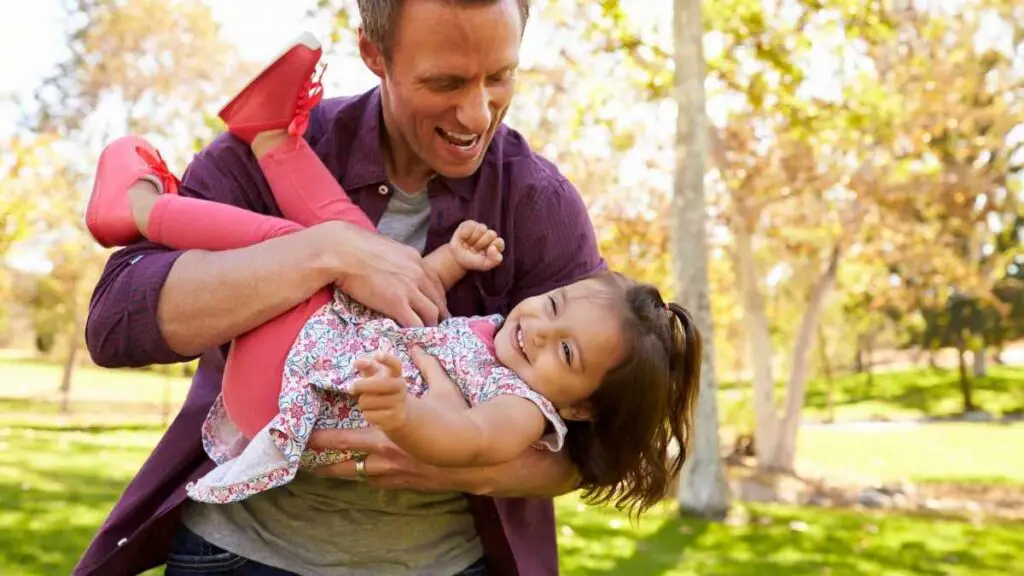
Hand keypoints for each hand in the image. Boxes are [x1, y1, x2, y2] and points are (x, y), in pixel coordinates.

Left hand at [306, 346, 475, 491]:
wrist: (472, 454)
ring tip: (313, 470)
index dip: (325, 433)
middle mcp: (385, 452)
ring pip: (354, 473)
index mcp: (389, 427)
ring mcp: (392, 471)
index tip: (306, 427)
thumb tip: (417, 348)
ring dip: (333, 471)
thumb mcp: (444, 390)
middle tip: (295, 451)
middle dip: (318, 452)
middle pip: (343, 456)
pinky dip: (363, 476)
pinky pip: (374, 481)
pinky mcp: (401, 482)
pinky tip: (357, 473)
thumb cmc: (457, 419)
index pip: (349, 431)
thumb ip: (428, 368)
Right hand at [317, 221, 448, 326]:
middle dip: (439, 316)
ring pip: (432, 314)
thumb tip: (395, 268)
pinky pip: (415, 323)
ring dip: (430, 327)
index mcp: (416, 260)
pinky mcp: (396, 303)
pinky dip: (417, 333)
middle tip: (434, 327)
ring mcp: (409, 289)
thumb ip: (398, 260)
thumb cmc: (356, 248)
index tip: (435, 309)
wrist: (343, 252)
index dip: (437, 300)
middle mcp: (418, 274)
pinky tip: (412, 339)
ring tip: (424, 336)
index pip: (437, 284)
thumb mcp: (387, 249)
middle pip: (439, 300)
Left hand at [350, 352, 407, 431]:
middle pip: (377, 384)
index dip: (387, 359)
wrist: (401, 413)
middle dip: (360, 385)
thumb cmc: (383, 390)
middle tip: (352, 388)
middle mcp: (400, 387)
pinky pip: (369, 415)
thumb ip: (368, 366)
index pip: (395, 364)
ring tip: (369, 402)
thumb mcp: (377, 376)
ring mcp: (398, 403)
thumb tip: (358, 362)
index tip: (378, 355)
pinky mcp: (394, 418)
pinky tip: (374, 413)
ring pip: (367, 401)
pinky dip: (367, 414)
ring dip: (362, 402)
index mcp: (396, 374)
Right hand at [449, 220, 504, 271]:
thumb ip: (495, 260)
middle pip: (491, 234)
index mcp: (496, 245)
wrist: (456, 258)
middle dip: (481, 244)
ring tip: (469, 244)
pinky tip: (463, 238)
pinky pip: (471, 225)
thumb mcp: (485, 264)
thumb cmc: (472, 261)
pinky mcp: (470, 224)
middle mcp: (489, 235)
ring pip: (482, 228)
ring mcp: (480, 228)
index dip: (493, 246)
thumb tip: (493, 247)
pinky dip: (465, 233)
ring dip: (473, 239)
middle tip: (474, 250)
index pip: (500, 242)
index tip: (485, 252)